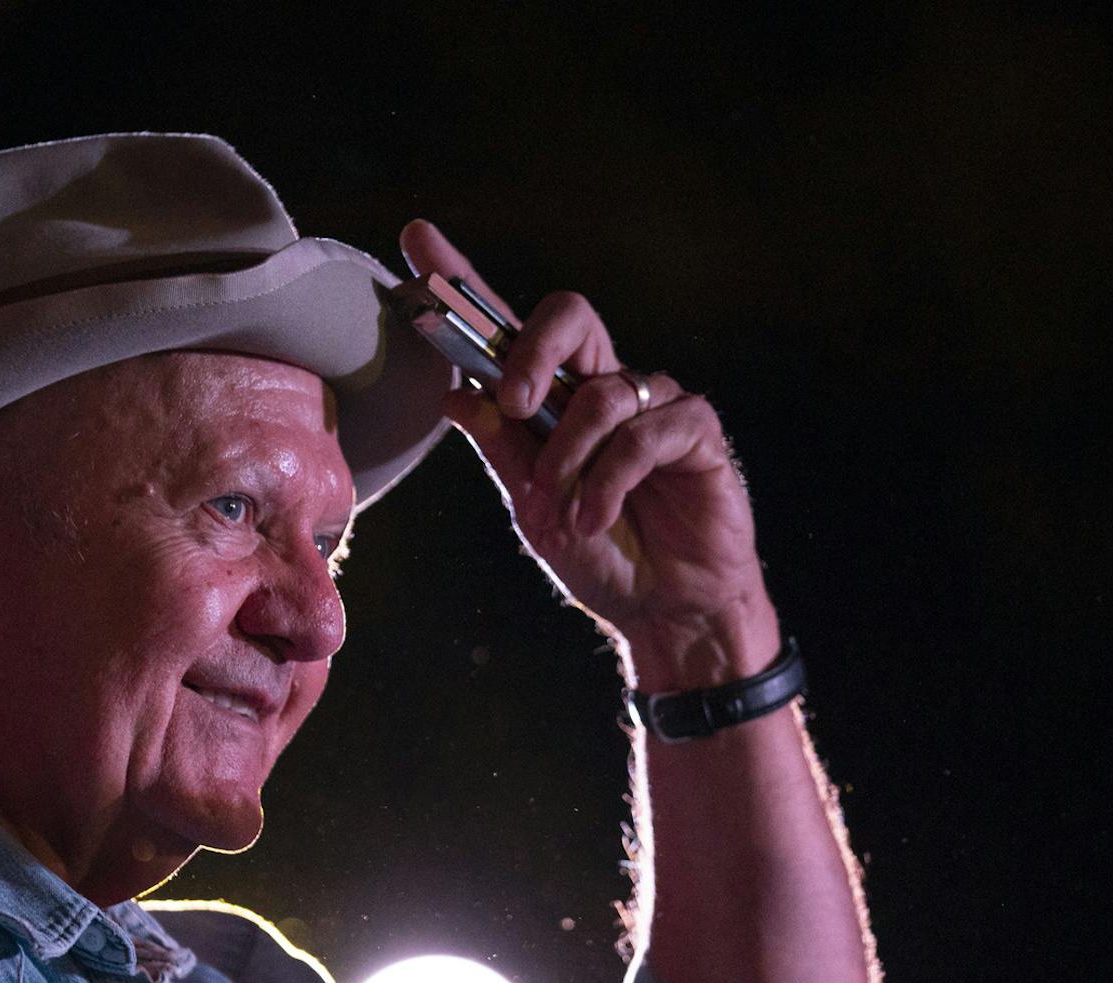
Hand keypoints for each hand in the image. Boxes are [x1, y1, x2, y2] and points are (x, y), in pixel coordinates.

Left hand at [398, 220, 778, 688]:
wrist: (663, 612)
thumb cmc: (602, 556)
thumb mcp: (534, 507)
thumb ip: (503, 448)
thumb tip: (456, 393)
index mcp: (555, 399)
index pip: (506, 328)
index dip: (464, 280)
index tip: (416, 240)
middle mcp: (604, 387)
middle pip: (569, 315)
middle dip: (531, 351)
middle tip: (515, 404)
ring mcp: (654, 403)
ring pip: (600, 392)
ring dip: (570, 460)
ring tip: (566, 515)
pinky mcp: (695, 431)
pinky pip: (644, 431)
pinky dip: (610, 480)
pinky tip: (597, 518)